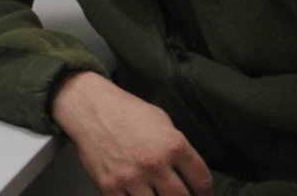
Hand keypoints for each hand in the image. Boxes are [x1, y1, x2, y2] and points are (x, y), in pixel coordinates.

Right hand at [51, 71, 213, 195]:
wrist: (90, 108)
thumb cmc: (126, 112)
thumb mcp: (162, 122)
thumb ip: (178, 148)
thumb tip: (190, 173)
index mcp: (173, 145)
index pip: (203, 181)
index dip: (206, 192)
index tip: (203, 194)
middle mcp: (154, 163)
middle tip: (180, 193)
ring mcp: (131, 177)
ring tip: (157, 192)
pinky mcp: (111, 186)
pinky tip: (139, 193)